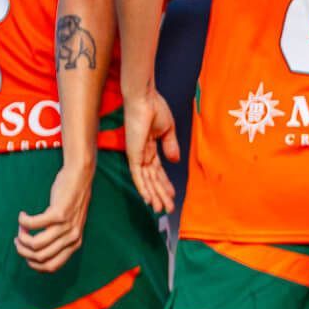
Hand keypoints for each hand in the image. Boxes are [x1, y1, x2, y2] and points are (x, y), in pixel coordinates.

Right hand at [15, 160, 92, 272]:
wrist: (80, 177)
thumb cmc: (71, 201)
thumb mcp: (70, 225)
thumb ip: (59, 239)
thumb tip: (37, 255)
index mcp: (75, 243)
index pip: (51, 267)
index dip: (34, 264)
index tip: (25, 255)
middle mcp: (72, 237)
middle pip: (40, 257)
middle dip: (23, 250)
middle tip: (18, 239)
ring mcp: (66, 226)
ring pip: (35, 244)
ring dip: (21, 237)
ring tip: (21, 227)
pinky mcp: (58, 213)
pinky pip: (32, 224)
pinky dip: (23, 221)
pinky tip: (23, 215)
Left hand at [126, 85, 180, 214]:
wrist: (144, 99)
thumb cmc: (155, 108)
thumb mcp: (168, 130)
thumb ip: (170, 146)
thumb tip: (175, 161)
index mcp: (150, 148)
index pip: (158, 171)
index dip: (165, 184)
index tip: (173, 195)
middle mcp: (142, 155)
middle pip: (153, 180)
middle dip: (161, 195)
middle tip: (167, 209)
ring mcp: (137, 156)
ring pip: (146, 181)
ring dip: (154, 196)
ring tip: (160, 209)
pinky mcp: (133, 155)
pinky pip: (138, 176)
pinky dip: (143, 188)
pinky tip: (148, 199)